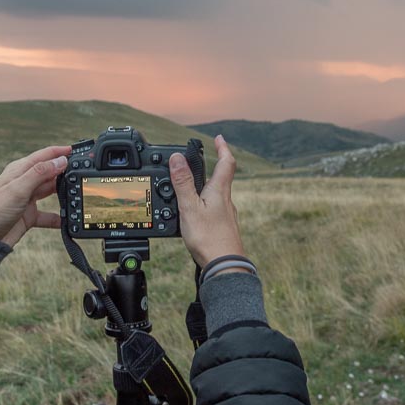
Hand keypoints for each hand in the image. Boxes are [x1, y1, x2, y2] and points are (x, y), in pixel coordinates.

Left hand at [0, 145, 70, 246]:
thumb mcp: (18, 188)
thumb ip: (40, 173)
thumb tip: (60, 160)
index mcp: (20, 170)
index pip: (44, 155)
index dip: (60, 152)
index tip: (77, 150)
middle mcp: (24, 182)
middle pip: (50, 172)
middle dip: (66, 171)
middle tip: (83, 172)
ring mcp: (27, 199)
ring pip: (51, 191)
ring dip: (64, 192)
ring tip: (78, 192)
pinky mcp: (29, 215)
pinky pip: (48, 215)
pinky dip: (59, 217)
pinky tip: (67, 219)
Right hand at [169, 135, 246, 267]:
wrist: (225, 267)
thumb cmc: (209, 239)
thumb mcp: (190, 208)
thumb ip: (183, 183)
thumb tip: (177, 158)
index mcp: (219, 191)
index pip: (226, 162)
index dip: (222, 148)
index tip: (218, 138)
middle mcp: (226, 201)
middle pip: (222, 177)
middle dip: (212, 166)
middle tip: (201, 159)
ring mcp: (227, 215)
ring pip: (218, 194)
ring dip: (207, 186)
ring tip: (193, 185)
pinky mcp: (224, 228)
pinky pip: (215, 209)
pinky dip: (206, 203)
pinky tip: (197, 213)